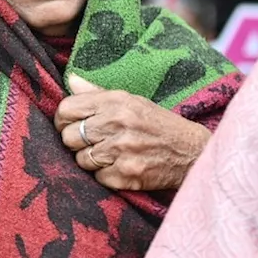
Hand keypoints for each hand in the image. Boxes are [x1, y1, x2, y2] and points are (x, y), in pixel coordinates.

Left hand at [55, 74, 210, 191]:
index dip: (64, 120)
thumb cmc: (158, 125)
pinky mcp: (126, 174)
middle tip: (92, 143)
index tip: (71, 125)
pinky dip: (106, 176)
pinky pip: (97, 178)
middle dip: (76, 142)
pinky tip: (121, 168)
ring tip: (110, 155)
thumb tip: (70, 79)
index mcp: (117, 101)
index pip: (67, 109)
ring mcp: (122, 150)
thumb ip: (97, 93)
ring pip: (80, 159)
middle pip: (69, 136)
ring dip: (91, 161)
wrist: (193, 153)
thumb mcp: (132, 101)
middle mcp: (118, 123)